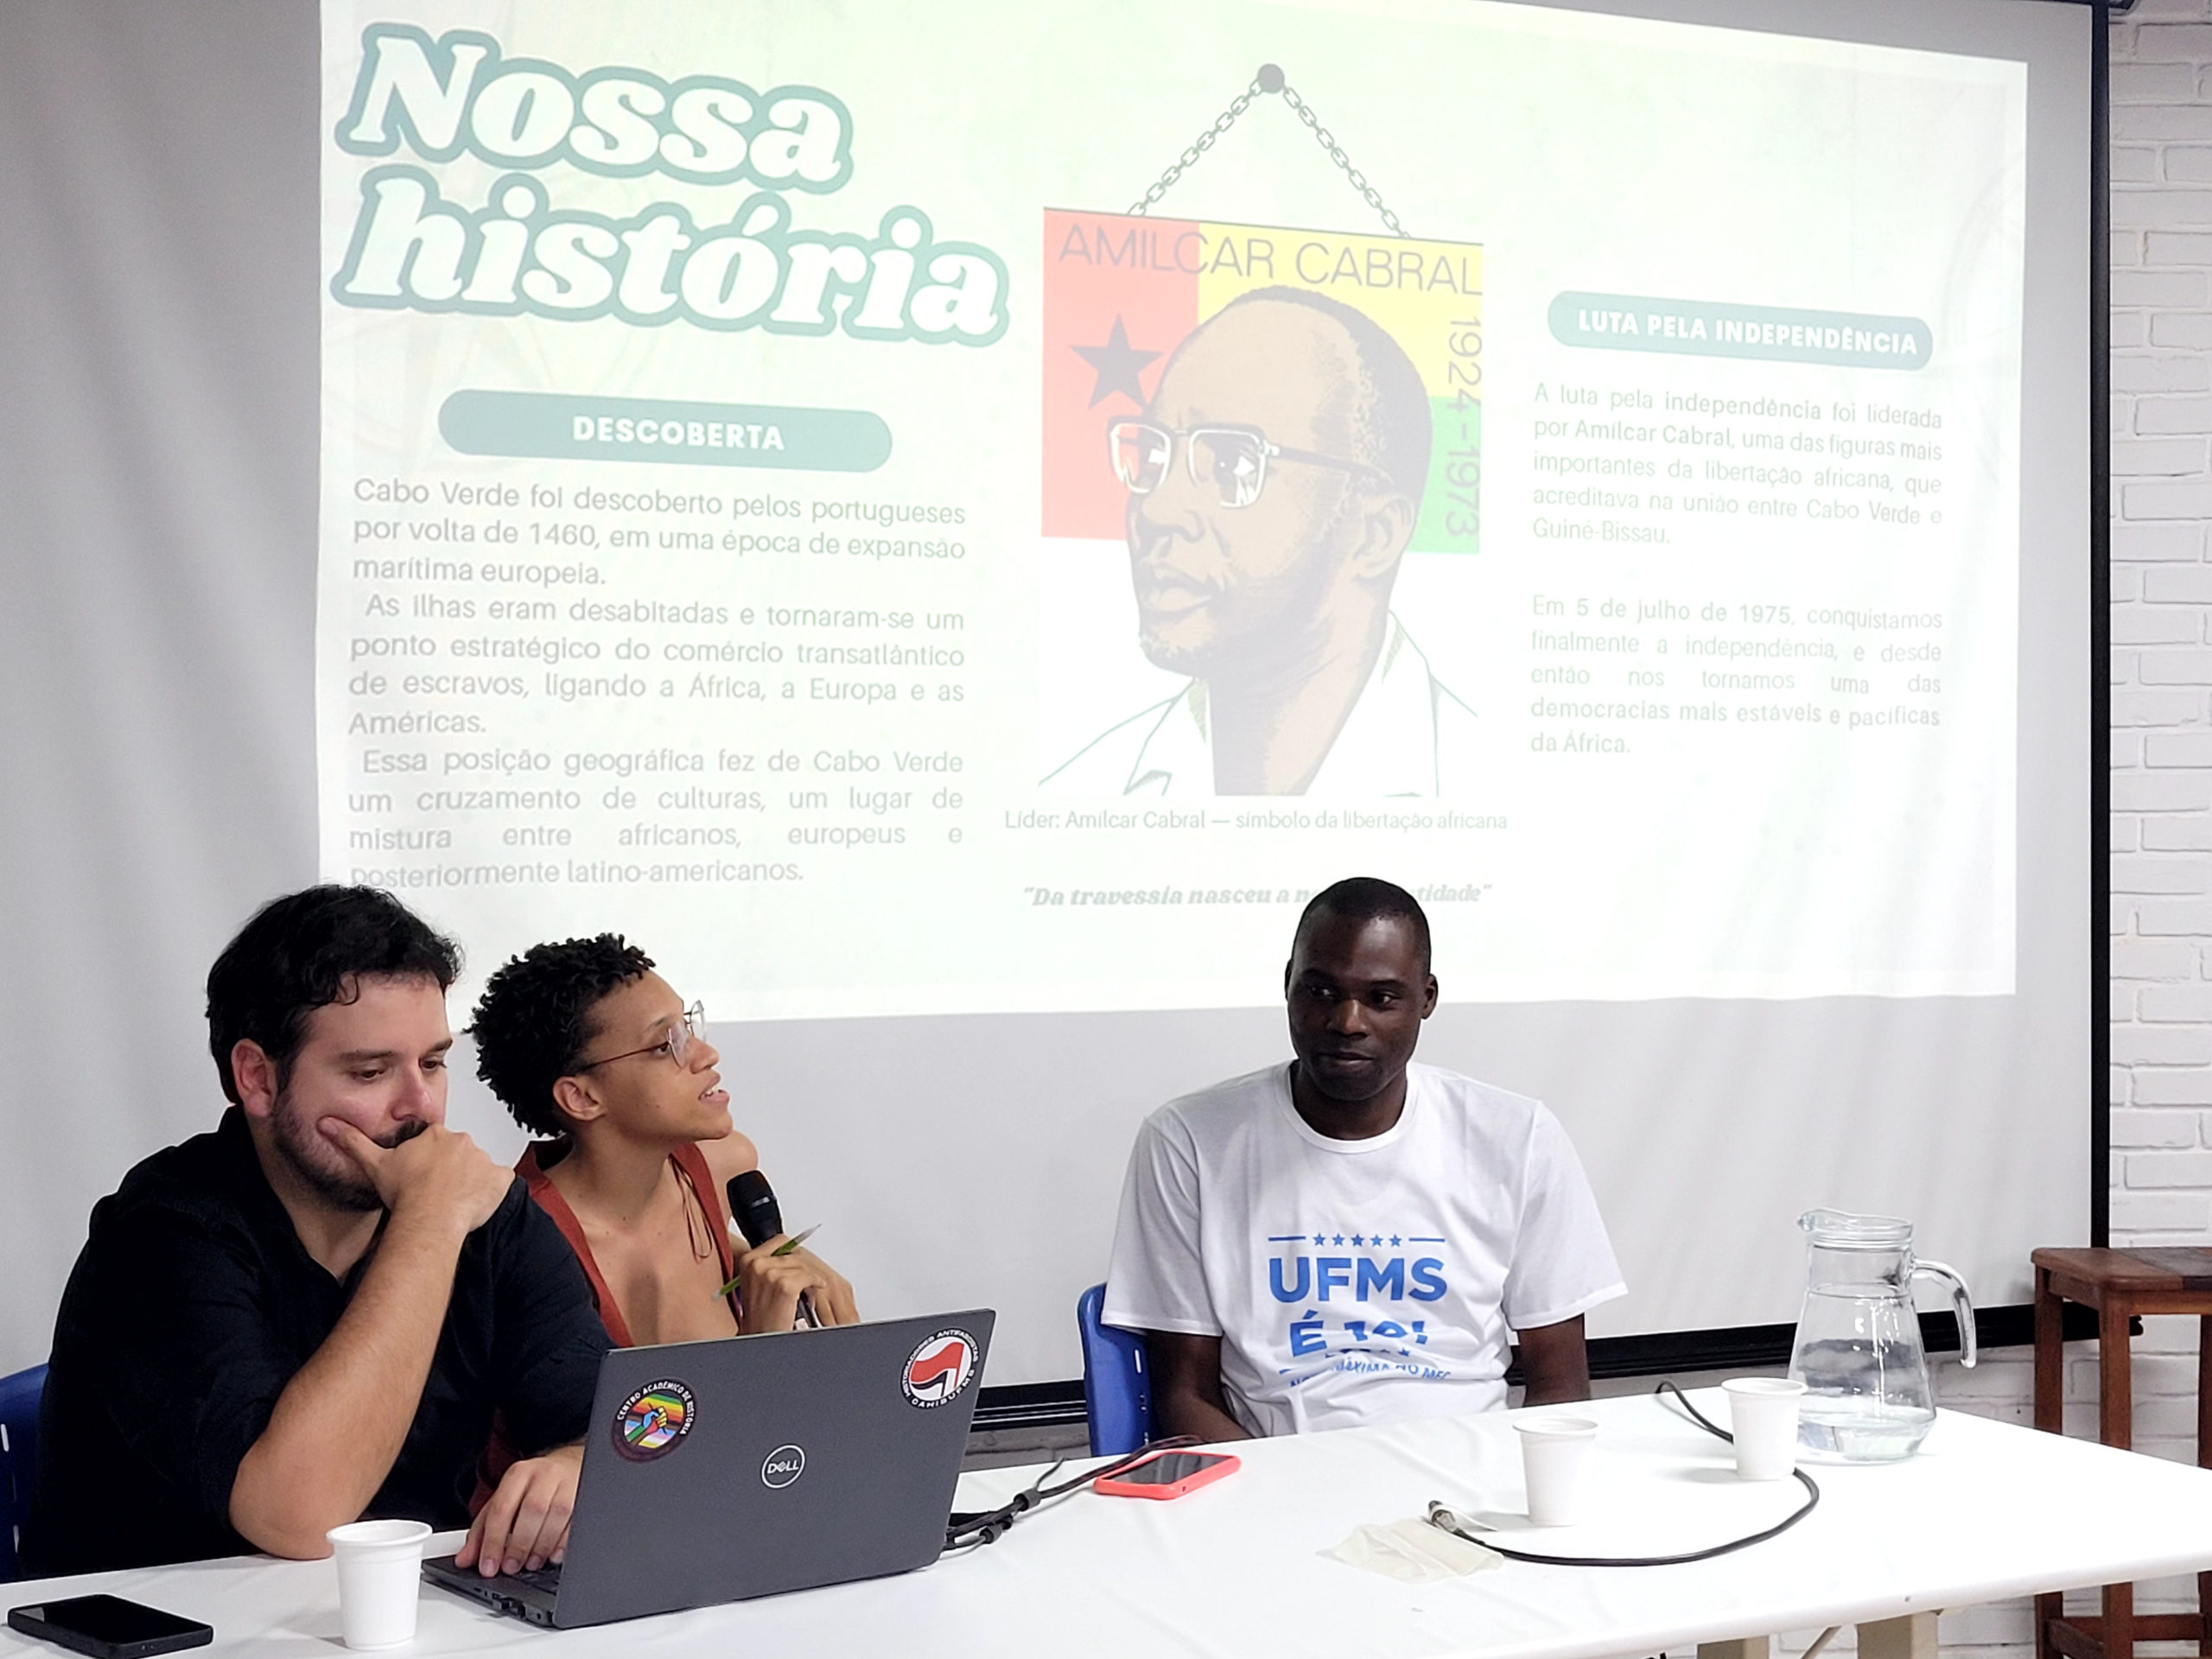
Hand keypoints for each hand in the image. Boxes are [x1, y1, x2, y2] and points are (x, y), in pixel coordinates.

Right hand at [320, 1118, 510, 1235]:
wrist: (428, 1218)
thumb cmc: (405, 1194)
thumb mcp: (374, 1164)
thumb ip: (352, 1141)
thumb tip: (327, 1124)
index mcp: (437, 1135)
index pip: (437, 1143)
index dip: (430, 1161)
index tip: (423, 1177)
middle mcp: (463, 1141)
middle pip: (459, 1154)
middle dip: (451, 1170)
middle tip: (437, 1192)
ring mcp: (484, 1159)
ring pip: (479, 1168)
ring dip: (470, 1182)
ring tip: (452, 1201)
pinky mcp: (500, 1179)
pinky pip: (500, 1182)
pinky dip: (491, 1192)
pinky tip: (474, 1204)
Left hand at [456, 1444, 582, 1576]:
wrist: (568, 1465)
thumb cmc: (533, 1487)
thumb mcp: (503, 1501)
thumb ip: (482, 1530)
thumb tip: (465, 1559)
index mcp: (518, 1474)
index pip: (502, 1508)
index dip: (494, 1541)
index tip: (489, 1566)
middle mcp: (544, 1475)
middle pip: (532, 1510)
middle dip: (519, 1545)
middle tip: (511, 1567)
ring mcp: (567, 1483)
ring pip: (557, 1515)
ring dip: (541, 1546)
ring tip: (531, 1563)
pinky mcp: (585, 1495)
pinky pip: (577, 1522)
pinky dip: (563, 1543)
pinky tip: (552, 1556)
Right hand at [736, 1238, 858, 1332]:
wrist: (759, 1338)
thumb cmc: (760, 1316)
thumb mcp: (758, 1284)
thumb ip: (769, 1267)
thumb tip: (790, 1255)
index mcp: (748, 1260)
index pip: (779, 1241)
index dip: (794, 1251)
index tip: (803, 1258)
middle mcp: (757, 1264)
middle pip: (793, 1253)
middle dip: (807, 1265)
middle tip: (814, 1274)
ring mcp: (770, 1273)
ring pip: (802, 1265)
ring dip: (813, 1274)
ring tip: (816, 1282)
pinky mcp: (785, 1285)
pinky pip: (809, 1276)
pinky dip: (817, 1281)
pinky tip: (818, 1286)